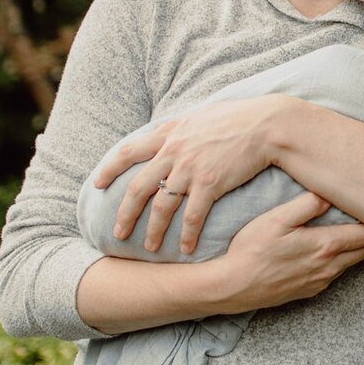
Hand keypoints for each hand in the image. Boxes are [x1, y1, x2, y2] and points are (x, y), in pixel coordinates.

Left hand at [95, 94, 297, 255]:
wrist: (266, 124)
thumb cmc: (238, 118)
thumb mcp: (200, 116)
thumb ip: (181, 128)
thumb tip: (170, 133)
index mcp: (169, 134)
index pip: (128, 152)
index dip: (109, 169)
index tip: (97, 184)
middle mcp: (173, 151)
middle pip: (138, 188)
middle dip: (125, 214)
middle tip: (118, 233)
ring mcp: (190, 168)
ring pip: (162, 207)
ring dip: (153, 230)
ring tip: (150, 248)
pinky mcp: (210, 183)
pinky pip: (192, 216)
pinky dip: (187, 235)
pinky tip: (185, 249)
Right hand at [209, 188, 363, 310]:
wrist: (232, 286)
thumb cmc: (252, 249)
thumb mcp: (277, 219)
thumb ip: (307, 205)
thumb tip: (329, 194)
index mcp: (326, 246)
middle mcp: (329, 268)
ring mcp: (320, 282)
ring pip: (351, 263)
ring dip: (355, 248)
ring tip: (350, 229)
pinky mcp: (309, 291)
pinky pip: (334, 275)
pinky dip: (339, 261)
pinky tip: (326, 250)